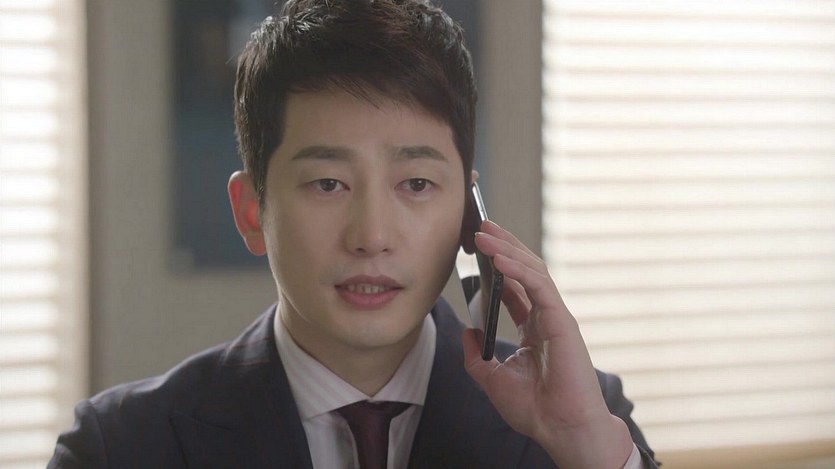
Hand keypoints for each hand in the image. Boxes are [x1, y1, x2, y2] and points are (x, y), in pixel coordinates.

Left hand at [462, 220, 633, 468]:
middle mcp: (546, 317)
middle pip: (524, 270)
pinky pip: (538, 284)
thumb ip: (478, 355)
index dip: (497, 265)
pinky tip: (498, 256)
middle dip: (503, 245)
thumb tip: (467, 332)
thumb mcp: (492, 379)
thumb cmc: (536, 409)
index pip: (514, 287)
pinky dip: (517, 267)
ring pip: (532, 270)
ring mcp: (555, 316)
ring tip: (484, 232)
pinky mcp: (561, 319)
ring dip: (507, 248)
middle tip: (481, 227)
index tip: (478, 247)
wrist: (560, 428)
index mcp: (533, 328)